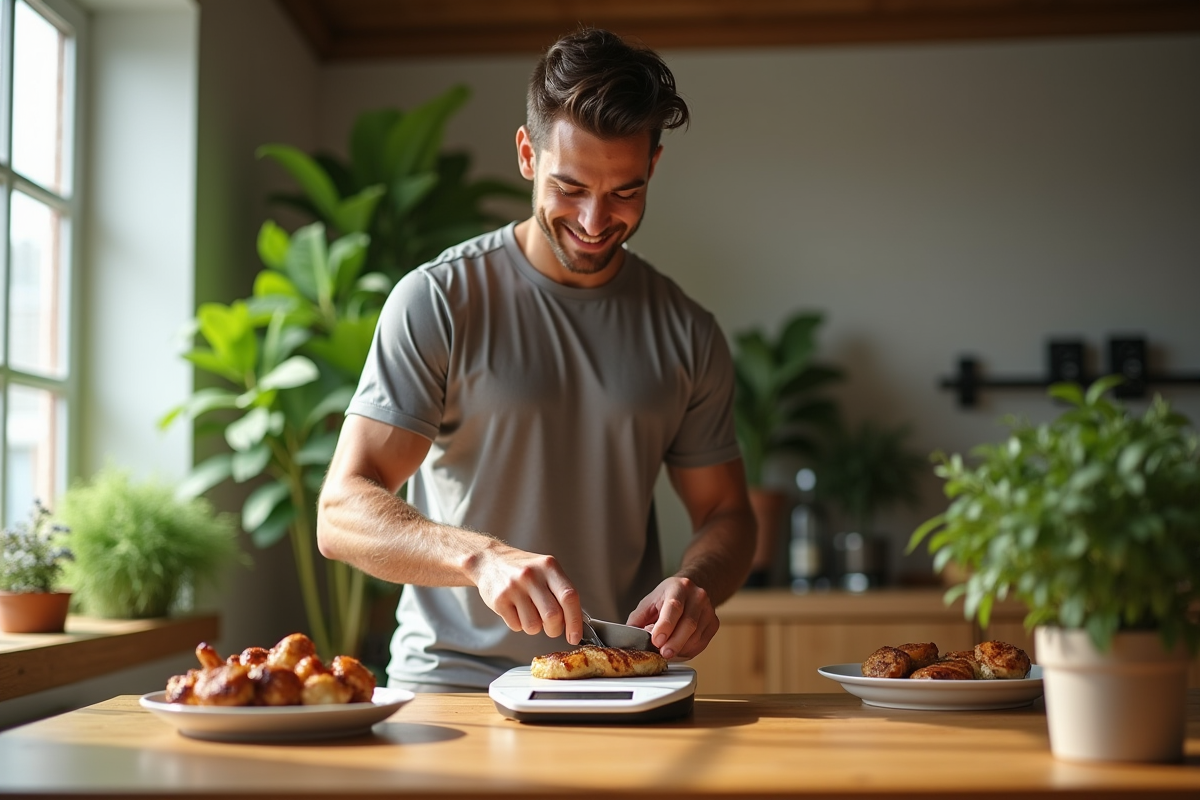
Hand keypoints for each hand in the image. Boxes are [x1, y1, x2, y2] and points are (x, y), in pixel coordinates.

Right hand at [469, 542, 584, 642]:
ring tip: (529, 612)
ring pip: (533, 626)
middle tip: (551, 627)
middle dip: (554, 629)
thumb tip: (574, 622)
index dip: (575, 621)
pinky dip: (518, 624)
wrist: (489, 560)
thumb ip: (560, 592)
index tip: (575, 636)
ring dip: (534, 627)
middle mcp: (532, 575)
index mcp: (549, 567)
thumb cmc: (522, 569)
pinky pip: (516, 626)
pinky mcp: (499, 600)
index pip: (569, 597)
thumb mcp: (545, 570)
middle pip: (553, 615)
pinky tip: (515, 610)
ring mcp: (514, 587)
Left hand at [626, 576, 717, 659]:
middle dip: (674, 642)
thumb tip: (631, 637)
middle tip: (663, 654)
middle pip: (689, 624)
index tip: (656, 640)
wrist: (690, 590)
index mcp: (678, 587)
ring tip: (667, 651)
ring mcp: (708, 610)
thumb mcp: (649, 601)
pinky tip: (678, 649)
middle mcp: (697, 596)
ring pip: (696, 636)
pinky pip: (701, 643)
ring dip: (680, 648)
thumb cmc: (667, 597)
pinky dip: (688, 650)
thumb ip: (638, 618)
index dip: (665, 626)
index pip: (674, 607)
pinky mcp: (714, 623)